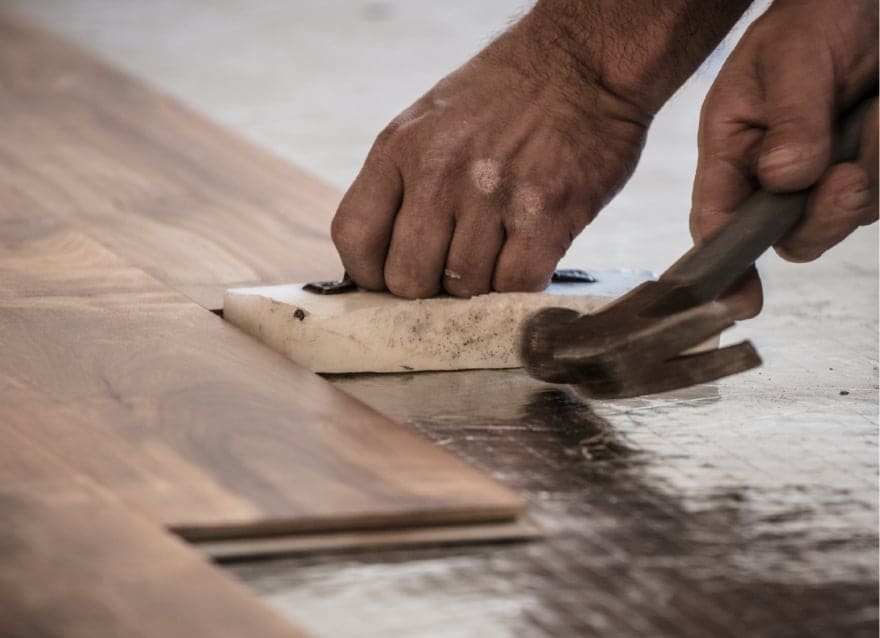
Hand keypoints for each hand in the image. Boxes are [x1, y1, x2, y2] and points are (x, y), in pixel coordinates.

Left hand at [331, 12, 650, 297]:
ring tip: (499, 250)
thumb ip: (401, 184)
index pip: (355, 239)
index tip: (394, 275)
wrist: (583, 62)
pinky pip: (516, 286)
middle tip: (455, 269)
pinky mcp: (547, 213)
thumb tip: (385, 260)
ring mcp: (492, 193)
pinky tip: (527, 256)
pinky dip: (520, 287)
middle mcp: (439, 171)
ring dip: (481, 285)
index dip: (372, 273)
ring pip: (464, 288)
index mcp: (399, 147)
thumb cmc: (505, 98)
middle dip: (430, 288)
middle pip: (408, 279)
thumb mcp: (429, 122)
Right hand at [691, 0, 878, 318]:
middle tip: (848, 176)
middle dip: (824, 216)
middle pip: (790, 237)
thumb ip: (788, 120)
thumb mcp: (792, 57)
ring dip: (872, 170)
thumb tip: (785, 179)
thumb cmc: (817, 14)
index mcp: (733, 147)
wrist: (866, 2)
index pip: (716, 219)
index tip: (740, 301)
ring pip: (847, 216)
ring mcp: (822, 176)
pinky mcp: (866, 169)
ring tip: (874, 110)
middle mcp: (773, 172)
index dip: (722, 266)